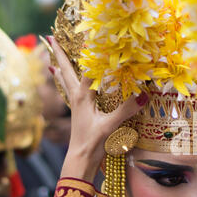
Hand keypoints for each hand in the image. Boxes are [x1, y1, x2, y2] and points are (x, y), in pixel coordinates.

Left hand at [47, 36, 148, 182]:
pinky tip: (67, 84)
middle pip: (66, 71)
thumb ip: (126, 109)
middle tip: (51, 39)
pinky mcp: (78, 113)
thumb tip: (145, 95)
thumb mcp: (110, 125)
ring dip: (61, 68)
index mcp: (83, 97)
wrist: (80, 160)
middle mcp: (77, 98)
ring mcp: (76, 106)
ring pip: (66, 81)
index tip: (96, 37)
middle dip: (60, 55)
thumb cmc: (93, 143)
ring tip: (53, 58)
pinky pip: (70, 92)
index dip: (93, 54)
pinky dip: (66, 83)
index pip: (87, 69)